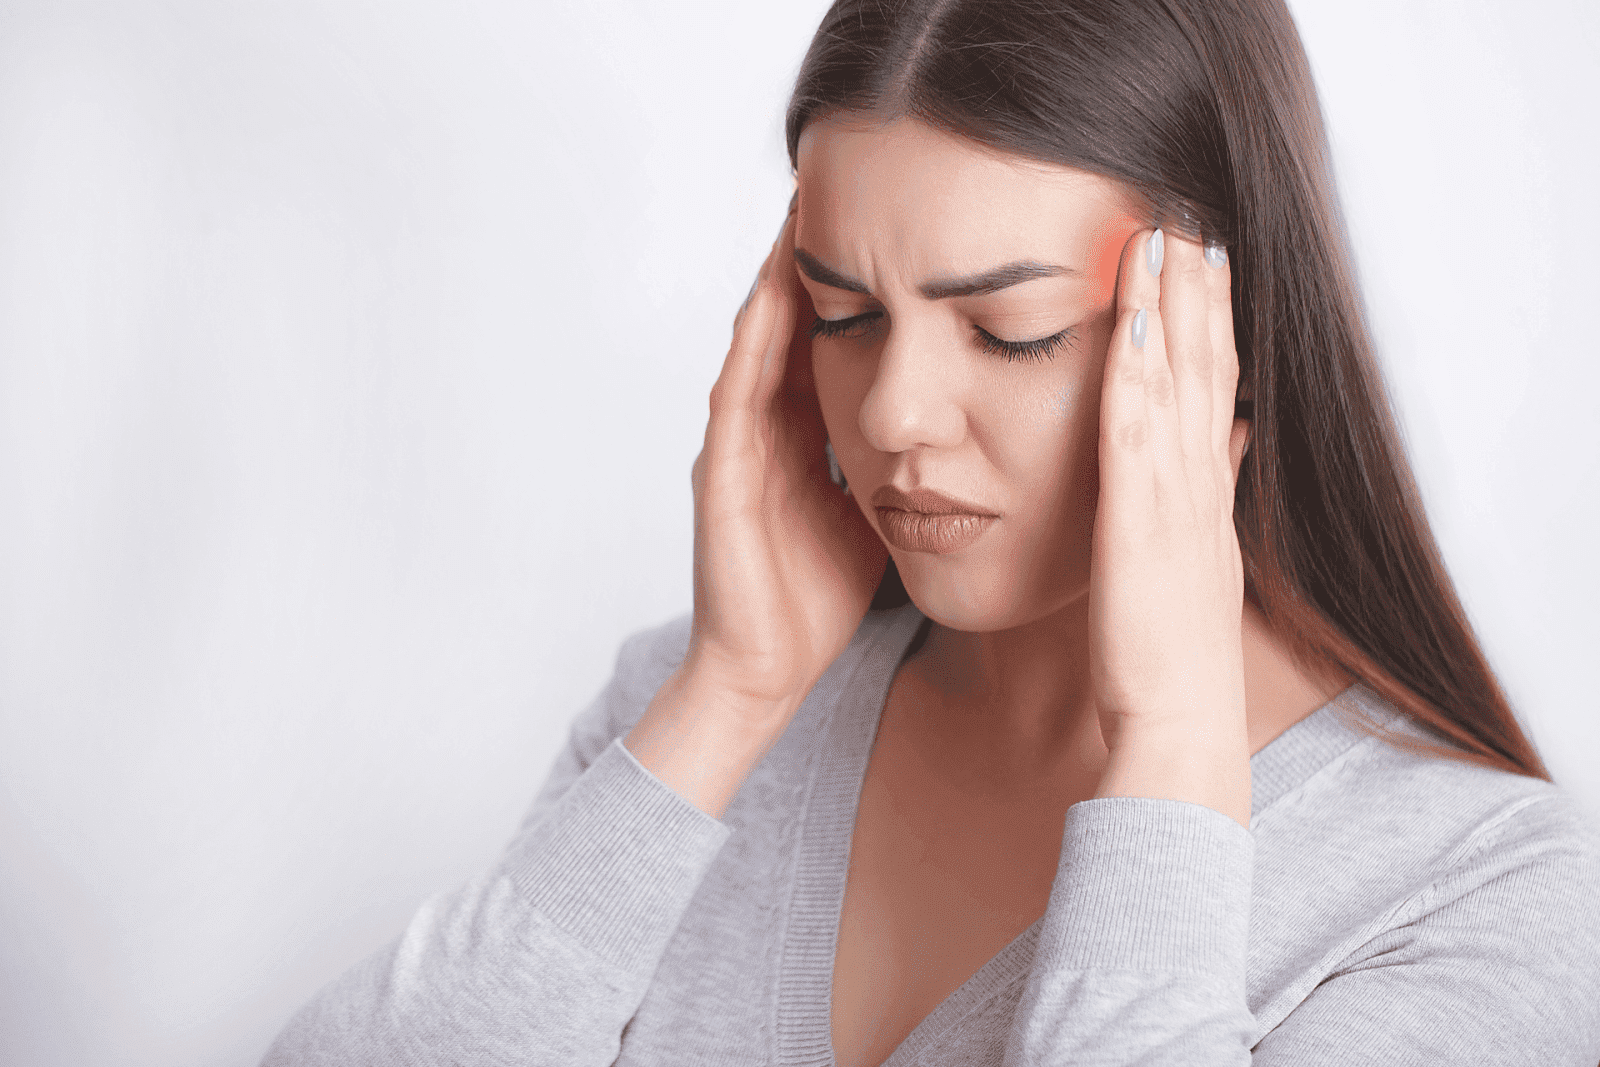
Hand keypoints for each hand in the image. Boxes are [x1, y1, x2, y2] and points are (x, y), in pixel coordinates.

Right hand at [685, 202, 888, 718]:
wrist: (766, 670)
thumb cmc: (819, 595)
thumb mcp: (875, 508)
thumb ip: (897, 458)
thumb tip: (958, 422)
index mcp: (804, 434)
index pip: (831, 337)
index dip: (857, 281)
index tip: (894, 224)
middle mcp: (766, 428)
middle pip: (792, 323)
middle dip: (816, 258)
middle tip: (843, 185)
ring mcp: (736, 447)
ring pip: (759, 341)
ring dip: (778, 277)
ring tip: (804, 211)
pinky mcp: (719, 476)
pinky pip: (737, 393)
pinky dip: (756, 341)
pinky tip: (776, 294)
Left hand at [1087, 227, 1251, 827]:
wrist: (1180, 723)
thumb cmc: (1176, 653)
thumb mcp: (1198, 562)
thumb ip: (1209, 496)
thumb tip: (1228, 439)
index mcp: (1205, 491)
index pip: (1213, 386)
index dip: (1209, 319)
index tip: (1203, 258)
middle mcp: (1198, 481)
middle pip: (1204, 365)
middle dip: (1197, 288)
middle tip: (1190, 215)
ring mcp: (1175, 496)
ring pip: (1179, 380)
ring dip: (1173, 304)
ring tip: (1167, 234)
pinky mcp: (1141, 519)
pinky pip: (1138, 428)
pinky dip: (1139, 368)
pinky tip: (1133, 314)